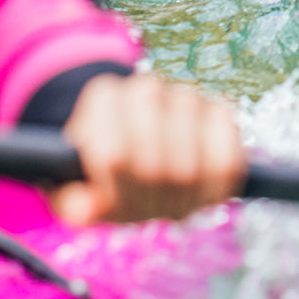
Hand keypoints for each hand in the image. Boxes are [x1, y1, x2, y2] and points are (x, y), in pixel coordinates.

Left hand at [50, 73, 246, 225]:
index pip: (113, 153)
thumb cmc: (105, 180)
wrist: (137, 156)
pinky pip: (226, 130)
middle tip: (145, 206)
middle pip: (153, 159)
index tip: (110, 202)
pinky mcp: (219, 110)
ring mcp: (184, 96)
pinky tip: (203, 187)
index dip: (115, 188)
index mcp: (102, 98)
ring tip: (170, 199)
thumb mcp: (78, 193)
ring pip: (188, 150)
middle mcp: (145, 88)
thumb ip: (73, 203)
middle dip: (149, 192)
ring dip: (181, 186)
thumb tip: (82, 210)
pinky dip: (218, 163)